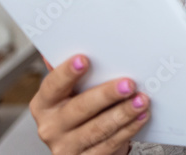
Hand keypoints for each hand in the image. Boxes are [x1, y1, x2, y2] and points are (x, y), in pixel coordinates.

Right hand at [30, 54, 149, 154]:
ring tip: (141, 100)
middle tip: (128, 83)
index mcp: (44, 104)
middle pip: (79, 109)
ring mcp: (67, 147)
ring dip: (123, 113)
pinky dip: (128, 130)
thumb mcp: (69, 93)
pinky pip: (109, 145)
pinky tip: (140, 117)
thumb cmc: (79, 112)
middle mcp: (51, 126)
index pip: (52, 86)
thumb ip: (70, 72)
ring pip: (97, 129)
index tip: (84, 59)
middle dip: (106, 94)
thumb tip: (66, 41)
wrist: (83, 148)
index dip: (67, 73)